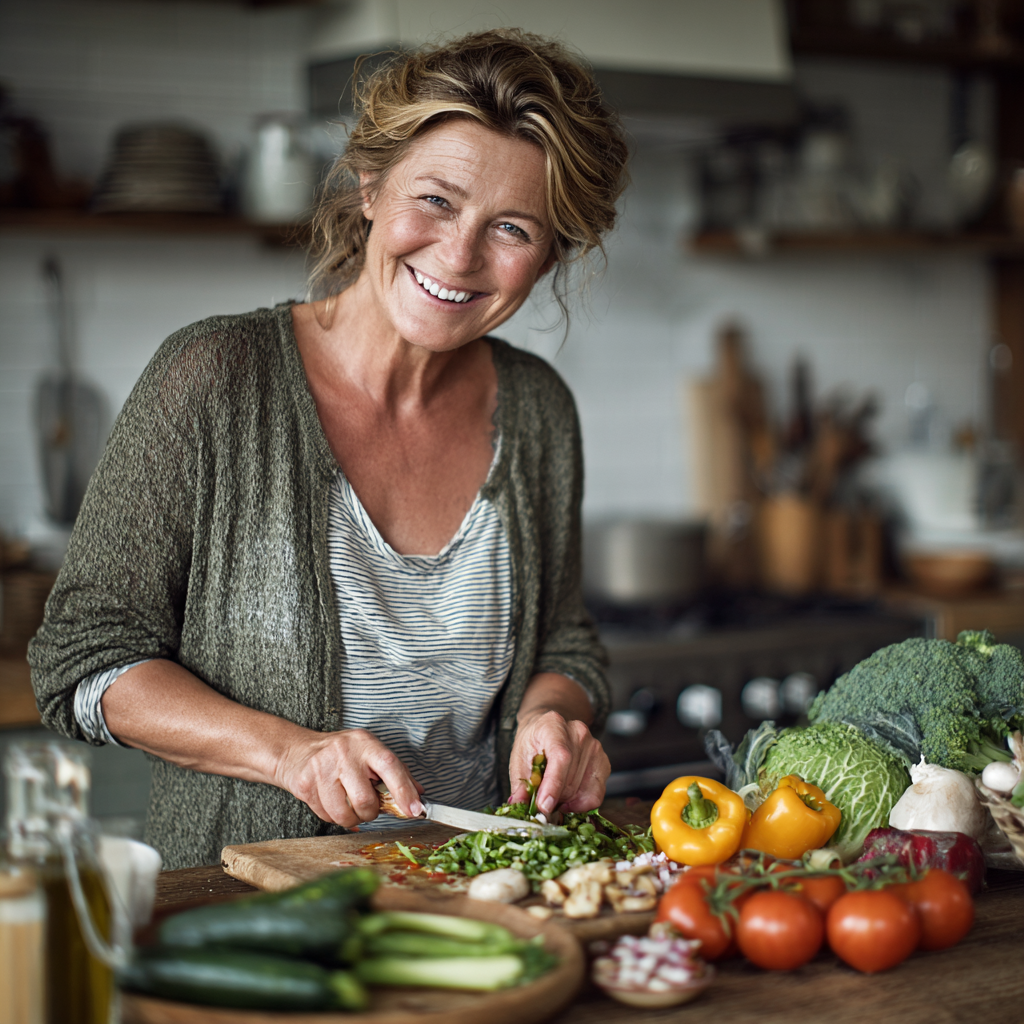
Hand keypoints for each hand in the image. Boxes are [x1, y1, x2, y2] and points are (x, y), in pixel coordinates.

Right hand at [273, 728, 422, 828]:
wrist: (298, 751)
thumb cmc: (342, 753)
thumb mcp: (370, 752)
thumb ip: (397, 772)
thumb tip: (419, 794)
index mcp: (366, 743)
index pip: (390, 766)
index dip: (404, 790)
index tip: (415, 810)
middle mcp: (344, 753)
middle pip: (365, 800)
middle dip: (370, 812)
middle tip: (368, 805)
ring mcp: (322, 769)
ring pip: (345, 814)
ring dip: (352, 818)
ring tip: (349, 803)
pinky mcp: (305, 786)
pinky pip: (327, 817)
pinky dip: (334, 817)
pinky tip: (332, 801)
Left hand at [509, 708, 609, 815]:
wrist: (547, 729)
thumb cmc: (533, 743)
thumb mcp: (518, 759)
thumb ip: (521, 783)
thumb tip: (520, 805)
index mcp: (553, 725)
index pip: (560, 757)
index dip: (553, 785)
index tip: (544, 806)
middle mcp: (578, 733)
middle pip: (570, 779)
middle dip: (554, 799)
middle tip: (541, 803)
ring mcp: (594, 746)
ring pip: (583, 790)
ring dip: (566, 802)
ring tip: (554, 795)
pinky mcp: (603, 761)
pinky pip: (596, 794)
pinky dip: (581, 803)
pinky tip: (568, 797)